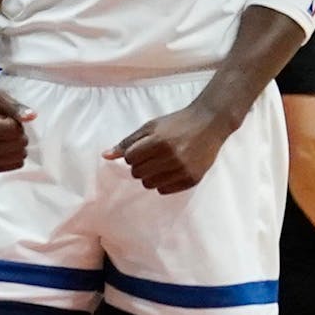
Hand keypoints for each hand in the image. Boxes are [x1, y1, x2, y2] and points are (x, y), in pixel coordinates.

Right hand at [0, 89, 36, 172]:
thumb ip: (16, 106)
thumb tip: (33, 116)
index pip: (15, 130)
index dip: (17, 121)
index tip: (6, 117)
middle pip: (18, 144)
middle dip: (19, 134)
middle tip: (5, 126)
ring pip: (18, 157)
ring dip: (17, 145)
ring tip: (3, 135)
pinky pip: (14, 165)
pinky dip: (15, 155)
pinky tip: (5, 146)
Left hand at [104, 102, 233, 193]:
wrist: (209, 124)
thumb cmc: (176, 123)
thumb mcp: (150, 126)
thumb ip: (127, 142)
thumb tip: (105, 156)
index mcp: (159, 141)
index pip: (130, 158)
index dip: (133, 154)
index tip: (143, 148)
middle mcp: (171, 157)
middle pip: (137, 173)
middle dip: (141, 165)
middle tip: (153, 155)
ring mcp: (183, 170)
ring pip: (149, 184)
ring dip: (150, 175)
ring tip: (162, 163)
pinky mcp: (192, 179)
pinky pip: (164, 191)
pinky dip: (163, 182)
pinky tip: (171, 170)